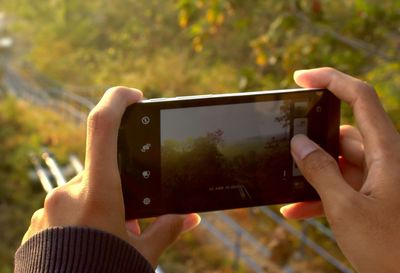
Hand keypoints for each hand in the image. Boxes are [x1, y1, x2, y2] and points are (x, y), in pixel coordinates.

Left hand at [22, 87, 200, 267]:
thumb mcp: (142, 254)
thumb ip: (167, 229)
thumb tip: (192, 218)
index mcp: (99, 193)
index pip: (102, 126)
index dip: (118, 100)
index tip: (134, 97)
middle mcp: (68, 193)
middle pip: (99, 170)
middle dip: (117, 187)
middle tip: (127, 219)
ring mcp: (47, 209)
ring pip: (81, 193)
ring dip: (98, 207)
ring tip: (107, 237)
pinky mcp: (36, 225)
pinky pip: (63, 211)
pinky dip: (80, 220)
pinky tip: (87, 244)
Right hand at [281, 68, 399, 272]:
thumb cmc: (392, 249)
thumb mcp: (346, 209)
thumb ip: (320, 171)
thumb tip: (299, 143)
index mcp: (387, 152)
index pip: (360, 97)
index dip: (331, 79)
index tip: (300, 78)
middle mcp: (385, 160)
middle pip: (343, 133)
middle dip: (312, 142)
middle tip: (285, 149)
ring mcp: (379, 179)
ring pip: (339, 163)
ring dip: (312, 175)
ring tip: (287, 189)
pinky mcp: (373, 197)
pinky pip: (343, 186)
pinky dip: (320, 195)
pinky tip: (296, 210)